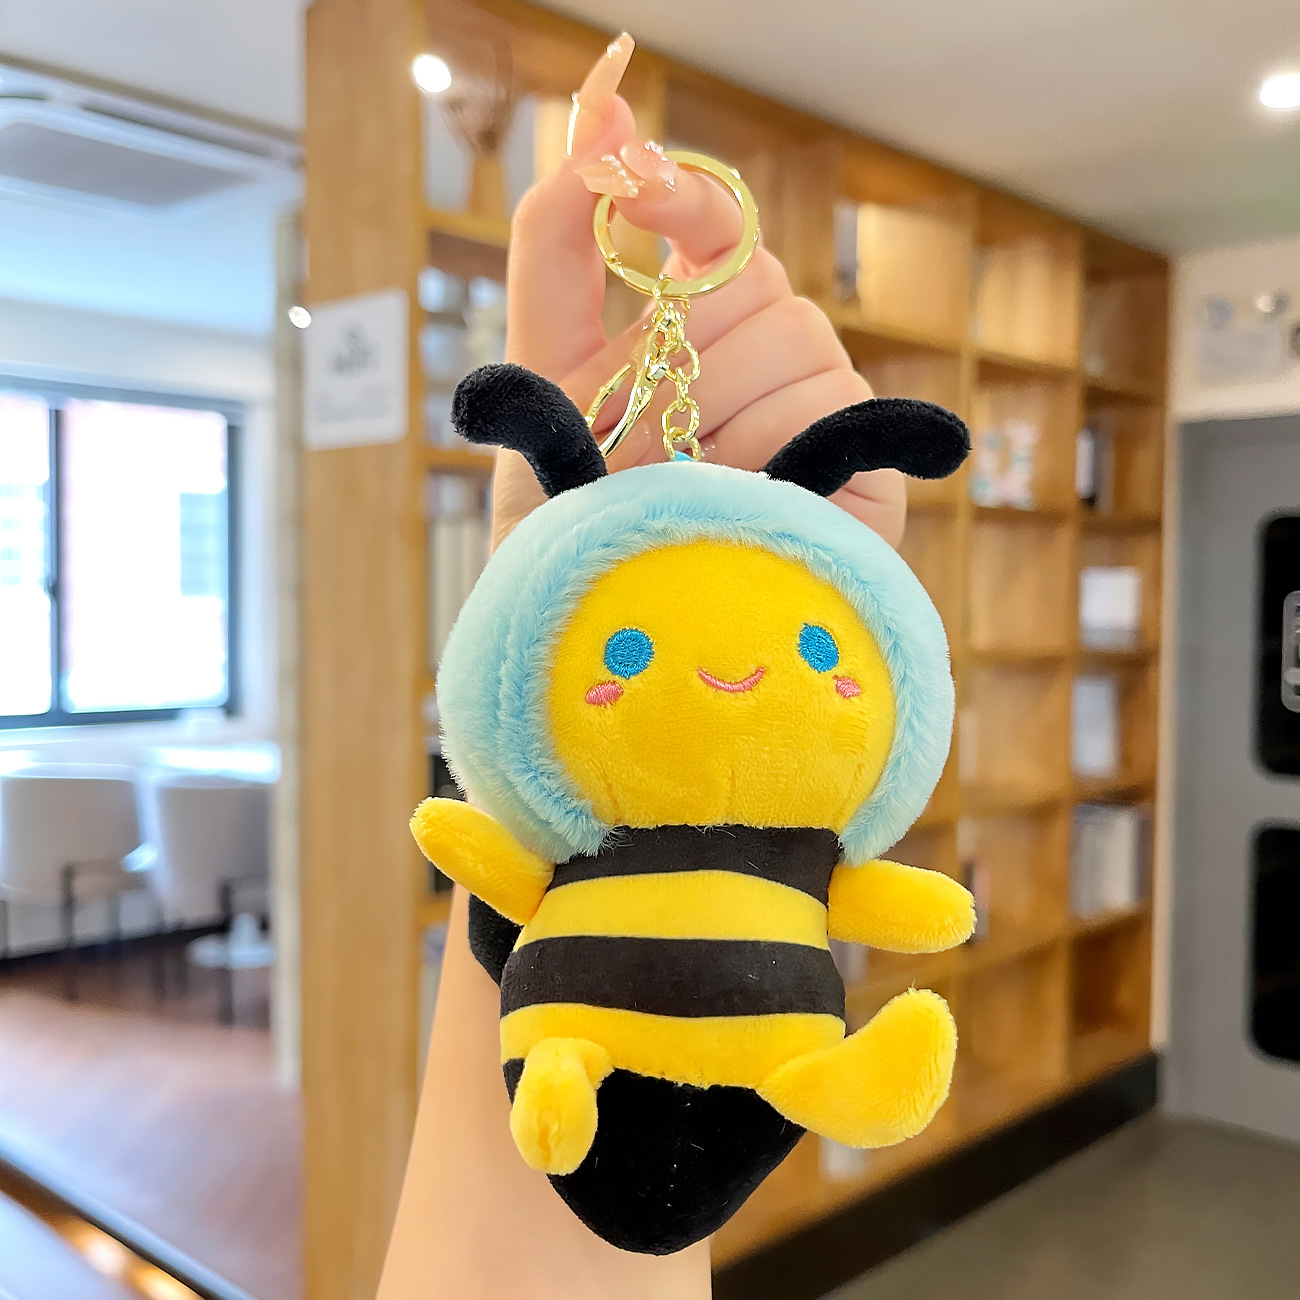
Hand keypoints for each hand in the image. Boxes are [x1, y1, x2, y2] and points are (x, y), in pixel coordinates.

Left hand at [492, 32, 905, 548]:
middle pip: (748, 277)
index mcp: (691, 322)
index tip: (629, 178)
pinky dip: (764, 453)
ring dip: (708, 417)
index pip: (713, 219)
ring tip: (676, 489)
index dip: (679, 191)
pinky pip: (828, 402)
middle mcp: (766, 350)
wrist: (614, 639)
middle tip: (626, 446)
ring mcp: (822, 401)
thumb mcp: (541, 377)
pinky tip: (736, 505)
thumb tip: (597, 114)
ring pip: (789, 336)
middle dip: (672, 359)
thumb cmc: (571, 517)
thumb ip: (556, 252)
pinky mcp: (869, 461)